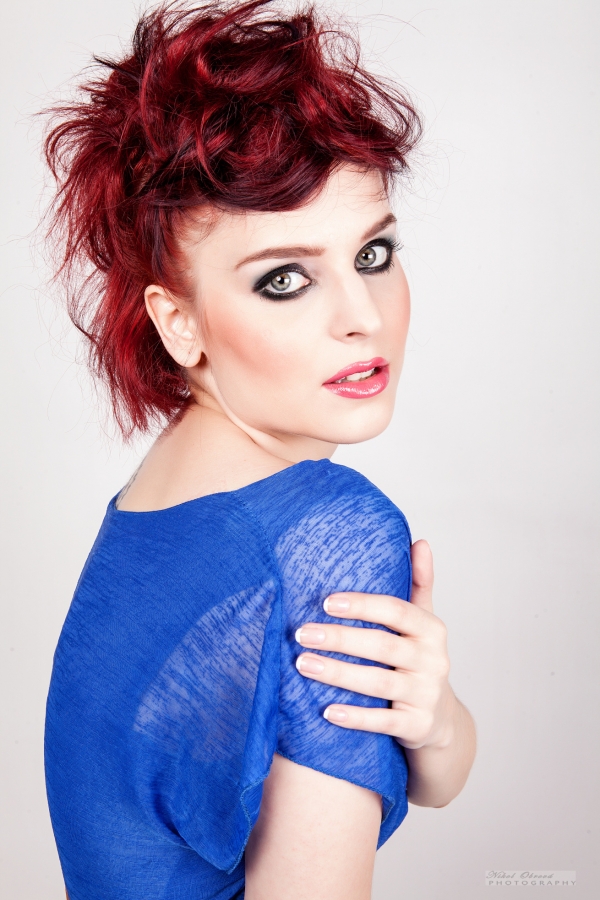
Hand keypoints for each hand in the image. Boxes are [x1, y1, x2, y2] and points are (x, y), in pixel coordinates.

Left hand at [295, 540, 456, 750]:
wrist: (441, 720)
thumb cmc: (420, 660)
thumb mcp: (424, 622)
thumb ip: (420, 583)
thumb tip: (420, 541)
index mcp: (431, 630)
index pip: (396, 611)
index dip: (362, 605)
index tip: (326, 602)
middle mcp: (434, 660)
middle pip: (381, 646)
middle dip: (339, 639)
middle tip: (300, 633)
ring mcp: (426, 694)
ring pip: (378, 683)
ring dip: (338, 673)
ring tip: (303, 664)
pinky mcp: (417, 726)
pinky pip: (383, 722)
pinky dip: (355, 717)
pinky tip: (326, 711)